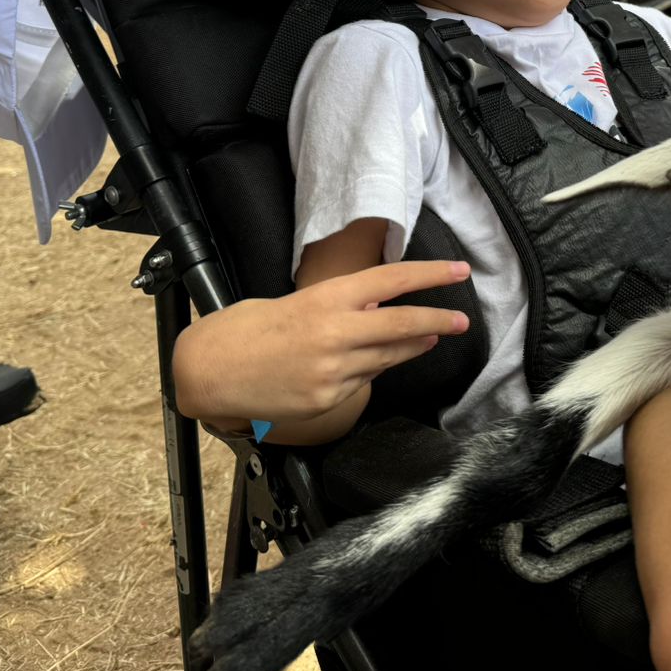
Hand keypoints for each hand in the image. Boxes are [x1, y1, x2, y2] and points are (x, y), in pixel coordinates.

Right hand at [172, 260, 471, 423]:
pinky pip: (364, 380)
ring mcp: (333, 370)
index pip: (391, 280)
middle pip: (403, 322)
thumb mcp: (295, 302)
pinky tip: (382, 359)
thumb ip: (339, 306)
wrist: (209, 372)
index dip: (431, 275)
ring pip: (388, 356)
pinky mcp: (327, 399)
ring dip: (413, 345)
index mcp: (326, 298)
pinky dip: (377, 367)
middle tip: (461, 319)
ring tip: (430, 336)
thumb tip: (378, 305)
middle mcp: (335, 333)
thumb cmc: (245, 329)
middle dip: (438, 320)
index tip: (459, 272)